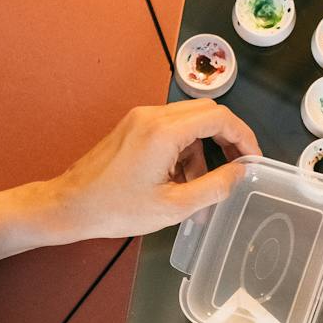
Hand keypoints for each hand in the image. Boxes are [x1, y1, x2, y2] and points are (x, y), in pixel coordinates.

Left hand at [37, 101, 260, 242]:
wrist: (69, 206)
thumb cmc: (117, 209)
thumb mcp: (174, 206)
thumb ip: (214, 186)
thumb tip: (241, 172)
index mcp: (164, 130)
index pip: (219, 117)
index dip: (244, 136)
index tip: (253, 160)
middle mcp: (152, 115)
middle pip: (206, 113)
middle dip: (226, 141)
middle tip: (236, 170)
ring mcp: (140, 119)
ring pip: (188, 124)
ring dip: (202, 153)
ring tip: (200, 191)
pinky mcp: (132, 128)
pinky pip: (170, 131)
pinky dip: (183, 152)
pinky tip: (179, 183)